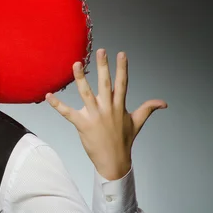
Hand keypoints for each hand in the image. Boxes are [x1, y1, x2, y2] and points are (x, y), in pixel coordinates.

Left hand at [46, 49, 166, 179]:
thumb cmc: (124, 141)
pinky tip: (49, 95)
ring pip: (86, 93)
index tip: (121, 54)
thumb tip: (163, 103)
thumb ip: (148, 109)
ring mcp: (94, 116)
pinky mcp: (82, 124)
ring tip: (76, 64)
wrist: (114, 161)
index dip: (122, 68)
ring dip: (80, 78)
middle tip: (101, 51)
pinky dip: (57, 104)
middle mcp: (107, 108)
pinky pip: (67, 113)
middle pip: (105, 83)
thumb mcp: (137, 122)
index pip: (122, 83)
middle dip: (103, 66)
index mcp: (119, 106)